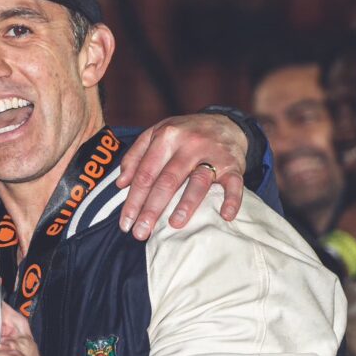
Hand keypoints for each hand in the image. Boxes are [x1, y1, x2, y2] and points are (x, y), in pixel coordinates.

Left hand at [116, 113, 245, 238]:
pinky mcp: (234, 164)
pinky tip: (226, 216)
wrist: (224, 122)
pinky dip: (232, 199)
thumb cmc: (183, 134)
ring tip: (174, 225)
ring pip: (198, 182)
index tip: (125, 224)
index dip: (133, 200)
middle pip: (167, 180)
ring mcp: (213, 153)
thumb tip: (121, 183)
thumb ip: (135, 156)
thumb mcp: (155, 134)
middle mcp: (189, 143)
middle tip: (141, 233)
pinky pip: (234, 183)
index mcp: (166, 136)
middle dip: (152, 209)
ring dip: (186, 205)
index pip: (145, 174)